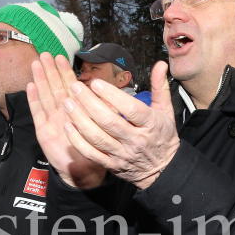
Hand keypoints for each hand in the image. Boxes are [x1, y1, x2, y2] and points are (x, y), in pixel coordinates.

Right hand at [27, 55, 107, 188]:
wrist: (84, 171)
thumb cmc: (96, 147)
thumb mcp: (104, 126)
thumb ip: (105, 110)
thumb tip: (112, 94)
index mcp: (77, 109)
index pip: (70, 86)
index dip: (65, 72)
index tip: (62, 57)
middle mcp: (63, 112)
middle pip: (55, 87)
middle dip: (50, 70)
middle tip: (45, 54)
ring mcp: (52, 120)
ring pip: (46, 96)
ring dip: (41, 80)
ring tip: (36, 64)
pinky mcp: (44, 131)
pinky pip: (38, 113)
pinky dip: (34, 100)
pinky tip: (30, 86)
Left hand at [30, 53, 179, 188]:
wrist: (163, 169)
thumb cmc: (162, 137)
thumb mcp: (166, 111)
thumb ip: (160, 87)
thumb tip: (160, 64)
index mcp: (151, 124)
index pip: (131, 109)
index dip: (112, 96)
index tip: (97, 83)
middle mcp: (136, 140)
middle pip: (109, 121)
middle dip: (89, 103)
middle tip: (76, 88)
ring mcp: (122, 154)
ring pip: (97, 137)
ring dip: (80, 119)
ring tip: (68, 103)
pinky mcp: (112, 164)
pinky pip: (91, 153)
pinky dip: (78, 141)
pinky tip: (69, 126)